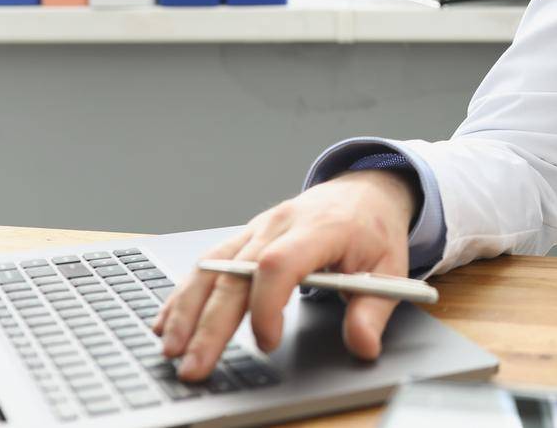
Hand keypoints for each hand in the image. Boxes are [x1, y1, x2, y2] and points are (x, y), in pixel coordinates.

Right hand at [150, 168, 419, 381]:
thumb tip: (362, 346)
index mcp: (320, 228)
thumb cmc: (373, 230)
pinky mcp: (245, 237)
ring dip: (187, 309)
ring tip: (170, 349)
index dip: (267, 306)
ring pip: (212, 267)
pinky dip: (185, 292)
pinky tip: (166, 320)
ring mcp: (258, 228)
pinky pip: (208, 262)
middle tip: (196, 366)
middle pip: (234, 273)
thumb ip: (372, 310)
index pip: (280, 263)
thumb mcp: (390, 268)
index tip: (267, 342)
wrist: (364, 191)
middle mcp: (281, 224)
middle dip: (210, 324)